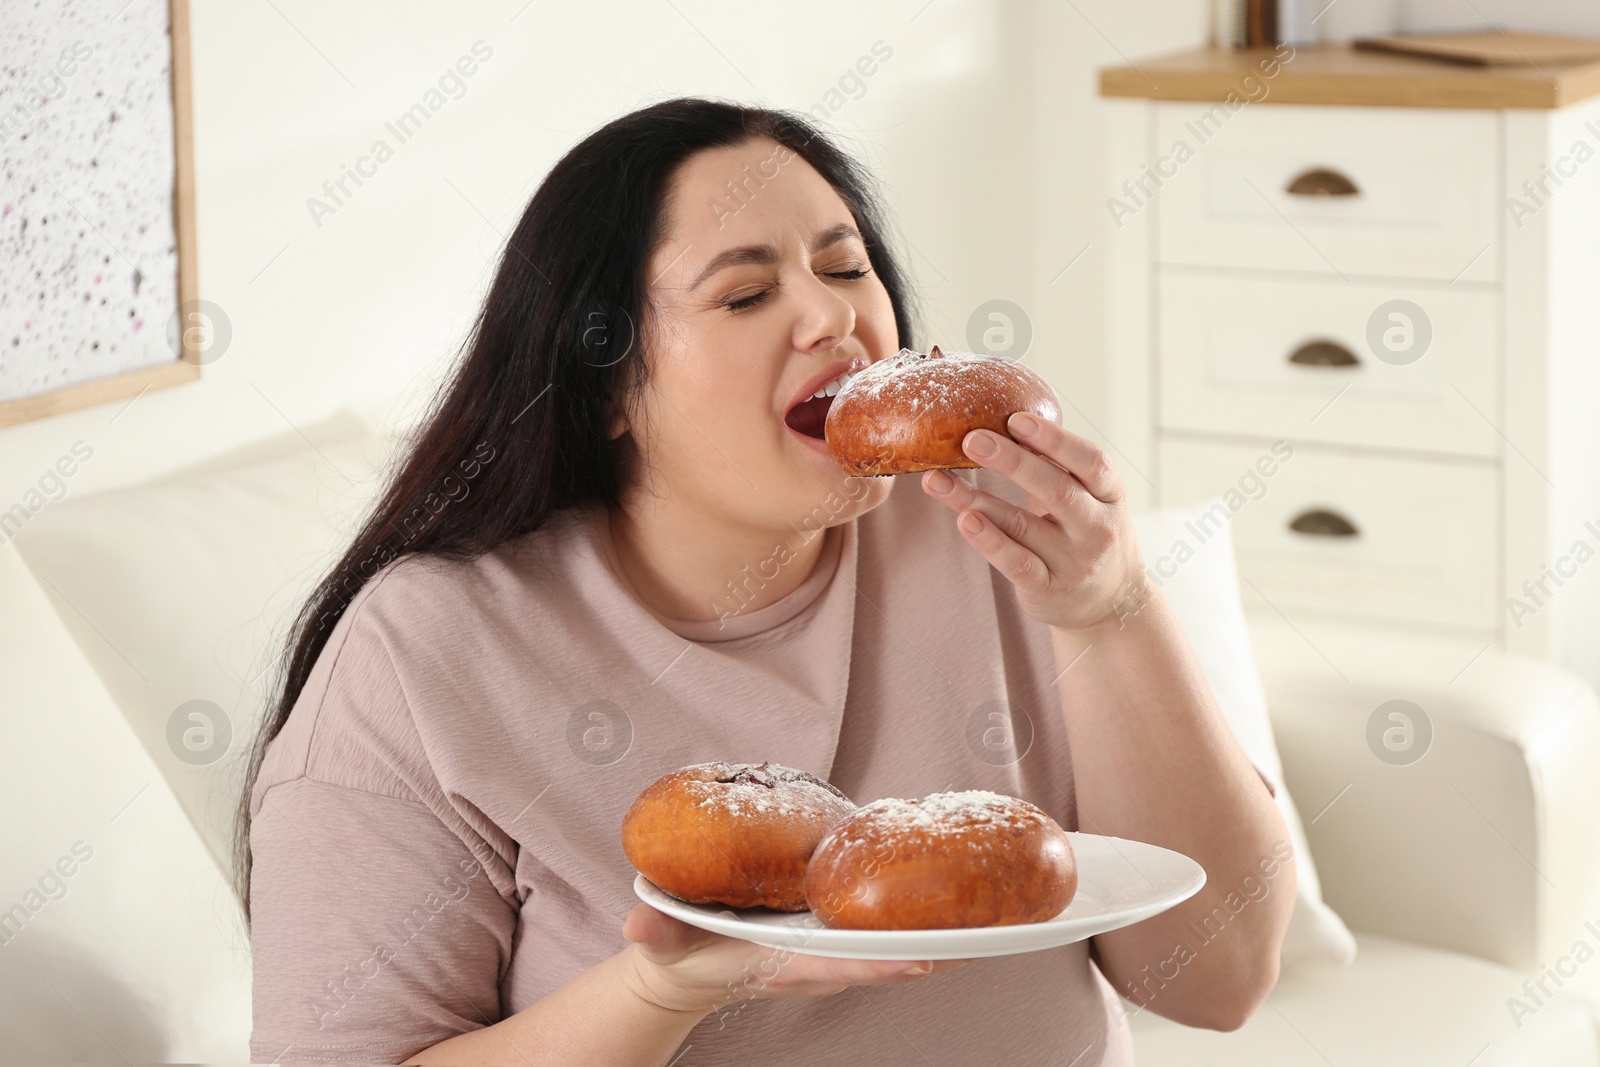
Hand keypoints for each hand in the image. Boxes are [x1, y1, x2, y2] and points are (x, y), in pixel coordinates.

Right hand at [619, 903, 977, 1016]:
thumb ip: (653, 933)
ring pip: (892, 949)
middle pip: (883, 961)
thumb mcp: (660, 941)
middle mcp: (814, 961)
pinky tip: (953, 900)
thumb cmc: (677, 951)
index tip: (925, 961)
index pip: (837, 966)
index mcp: (779, 961)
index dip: (881, 966)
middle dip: (934, 952)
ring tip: (997, 919)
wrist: (683, 970)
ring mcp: (826, 952)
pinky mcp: (831, 938)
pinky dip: (918, 924)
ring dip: (941, 940)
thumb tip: (638, 930)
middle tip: (991, 936)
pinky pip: (882, 934)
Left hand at [921, 411, 1147, 633]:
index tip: (1016, 419)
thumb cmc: (1088, 533)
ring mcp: (1074, 562)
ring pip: (1022, 526)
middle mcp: (1097, 528)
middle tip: (972, 439)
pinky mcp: (1048, 589)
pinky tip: (964, 520)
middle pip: (1056, 489)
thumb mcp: (1090, 498)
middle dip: (1012, 461)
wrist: (1111, 602)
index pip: (1092, 462)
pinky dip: (988, 541)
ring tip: (938, 479)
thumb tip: (1003, 423)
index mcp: (1109, 495)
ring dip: (976, 499)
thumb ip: (1058, 467)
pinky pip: (1016, 564)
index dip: (1055, 439)